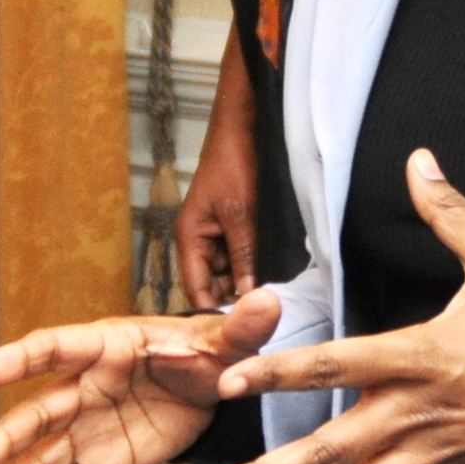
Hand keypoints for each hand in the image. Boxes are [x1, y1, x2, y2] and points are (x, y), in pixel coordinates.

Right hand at [0, 296, 283, 463]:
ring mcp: (86, 431)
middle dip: (2, 439)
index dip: (21, 358)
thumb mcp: (228, 340)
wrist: (207, 385)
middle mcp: (84, 390)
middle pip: (37, 415)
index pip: (58, 348)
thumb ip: (243, 326)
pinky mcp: (99, 463)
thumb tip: (269, 300)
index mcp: (107, 349)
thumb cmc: (206, 350)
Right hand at [176, 27, 261, 305]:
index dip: (214, 314)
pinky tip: (275, 281)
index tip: (239, 337)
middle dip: (234, 302)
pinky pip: (243, 258)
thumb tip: (248, 298)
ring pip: (231, 274)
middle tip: (262, 325)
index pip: (196, 290)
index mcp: (189, 239)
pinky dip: (256, 268)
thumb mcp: (242, 215)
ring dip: (248, 286)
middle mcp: (200, 241)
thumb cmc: (235, 162)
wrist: (245, 125)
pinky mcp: (235, 228)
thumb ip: (245, 257)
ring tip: (271, 308)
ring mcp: (218, 235)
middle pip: (213, 286)